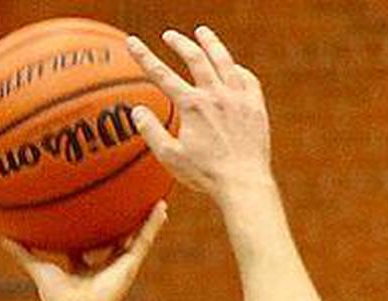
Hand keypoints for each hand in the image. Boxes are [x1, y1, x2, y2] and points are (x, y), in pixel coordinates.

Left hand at [2, 204, 166, 300]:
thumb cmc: (58, 300)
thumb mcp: (38, 269)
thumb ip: (23, 254)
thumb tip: (3, 238)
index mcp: (82, 268)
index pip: (85, 245)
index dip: (84, 229)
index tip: (84, 211)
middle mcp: (102, 265)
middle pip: (111, 238)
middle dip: (115, 221)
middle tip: (120, 197)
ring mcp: (118, 264)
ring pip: (133, 236)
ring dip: (143, 218)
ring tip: (152, 196)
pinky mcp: (130, 264)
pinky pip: (144, 239)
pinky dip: (154, 224)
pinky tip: (162, 206)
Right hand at [127, 26, 273, 205]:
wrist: (243, 182)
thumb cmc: (205, 174)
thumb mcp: (170, 157)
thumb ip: (151, 131)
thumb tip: (138, 111)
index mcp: (192, 106)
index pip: (161, 74)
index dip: (144, 56)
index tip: (132, 42)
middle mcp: (216, 95)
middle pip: (195, 58)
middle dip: (179, 43)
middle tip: (169, 35)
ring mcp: (238, 97)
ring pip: (223, 60)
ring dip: (211, 43)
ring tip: (202, 32)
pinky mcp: (255, 105)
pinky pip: (246, 78)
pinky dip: (236, 69)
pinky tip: (232, 68)